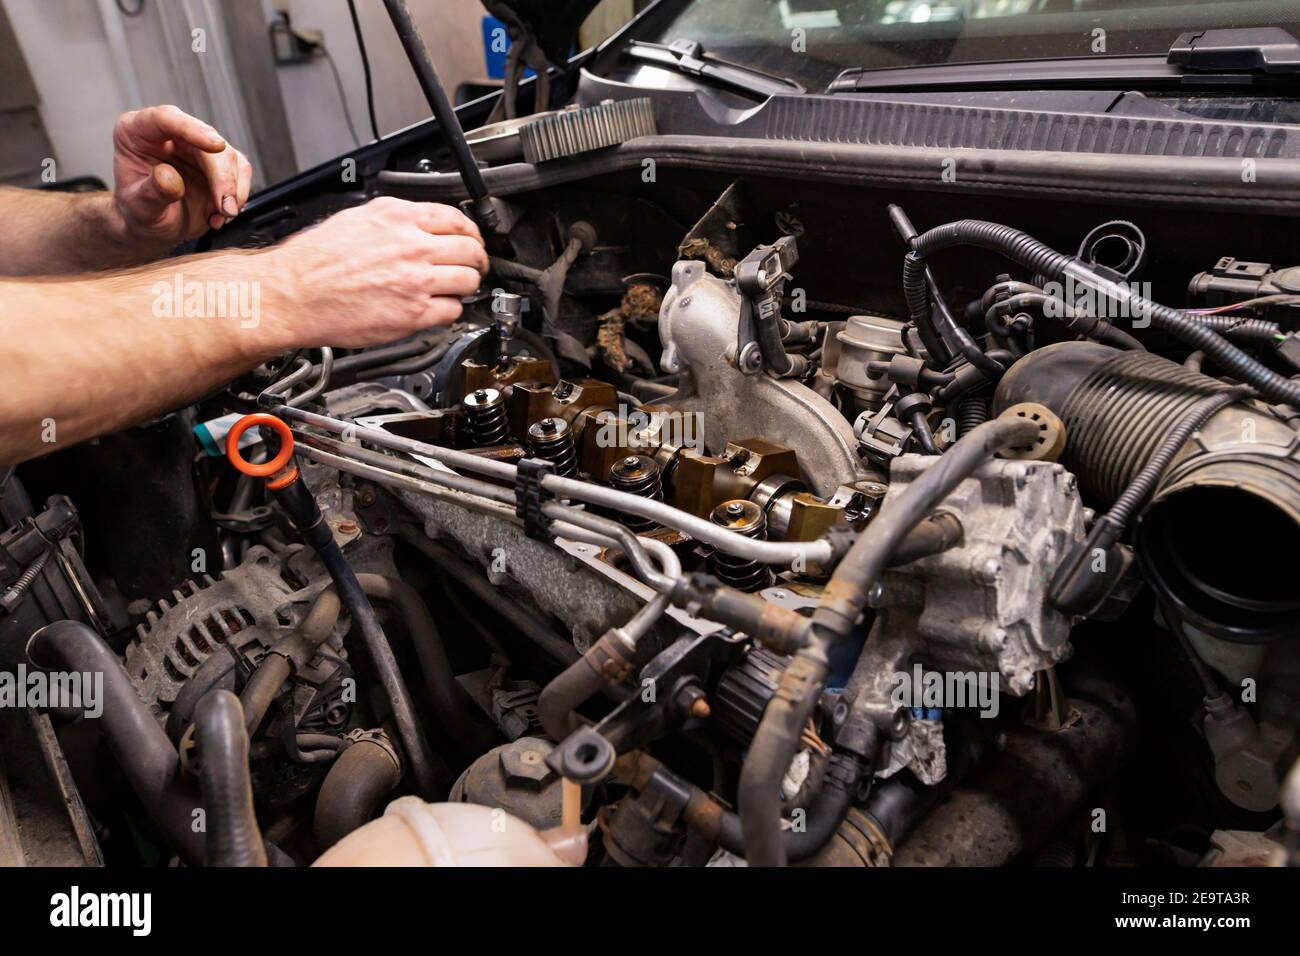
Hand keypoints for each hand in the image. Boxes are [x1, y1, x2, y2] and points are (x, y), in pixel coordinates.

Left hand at [111, 105, 251, 245]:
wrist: (153, 227)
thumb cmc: (139, 212)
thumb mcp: (139, 208)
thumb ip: (153, 192)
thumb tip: (169, 178)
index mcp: (137, 132)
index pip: (165, 119)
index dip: (192, 129)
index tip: (217, 145)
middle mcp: (169, 134)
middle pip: (207, 140)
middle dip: (223, 176)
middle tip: (225, 208)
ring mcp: (196, 147)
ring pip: (230, 156)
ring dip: (233, 189)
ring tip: (220, 216)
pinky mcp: (217, 163)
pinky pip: (240, 172)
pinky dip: (237, 196)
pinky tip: (221, 214)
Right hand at [264, 197, 488, 348]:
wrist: (294, 293)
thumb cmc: (315, 261)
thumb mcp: (357, 218)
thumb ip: (396, 220)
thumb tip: (421, 224)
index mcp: (397, 217)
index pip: (456, 218)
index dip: (470, 231)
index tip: (471, 238)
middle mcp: (411, 246)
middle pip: (470, 249)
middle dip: (476, 258)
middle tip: (474, 266)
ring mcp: (416, 280)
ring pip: (468, 280)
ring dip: (467, 285)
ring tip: (458, 287)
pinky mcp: (415, 312)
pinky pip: (453, 310)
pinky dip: (450, 310)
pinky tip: (439, 307)